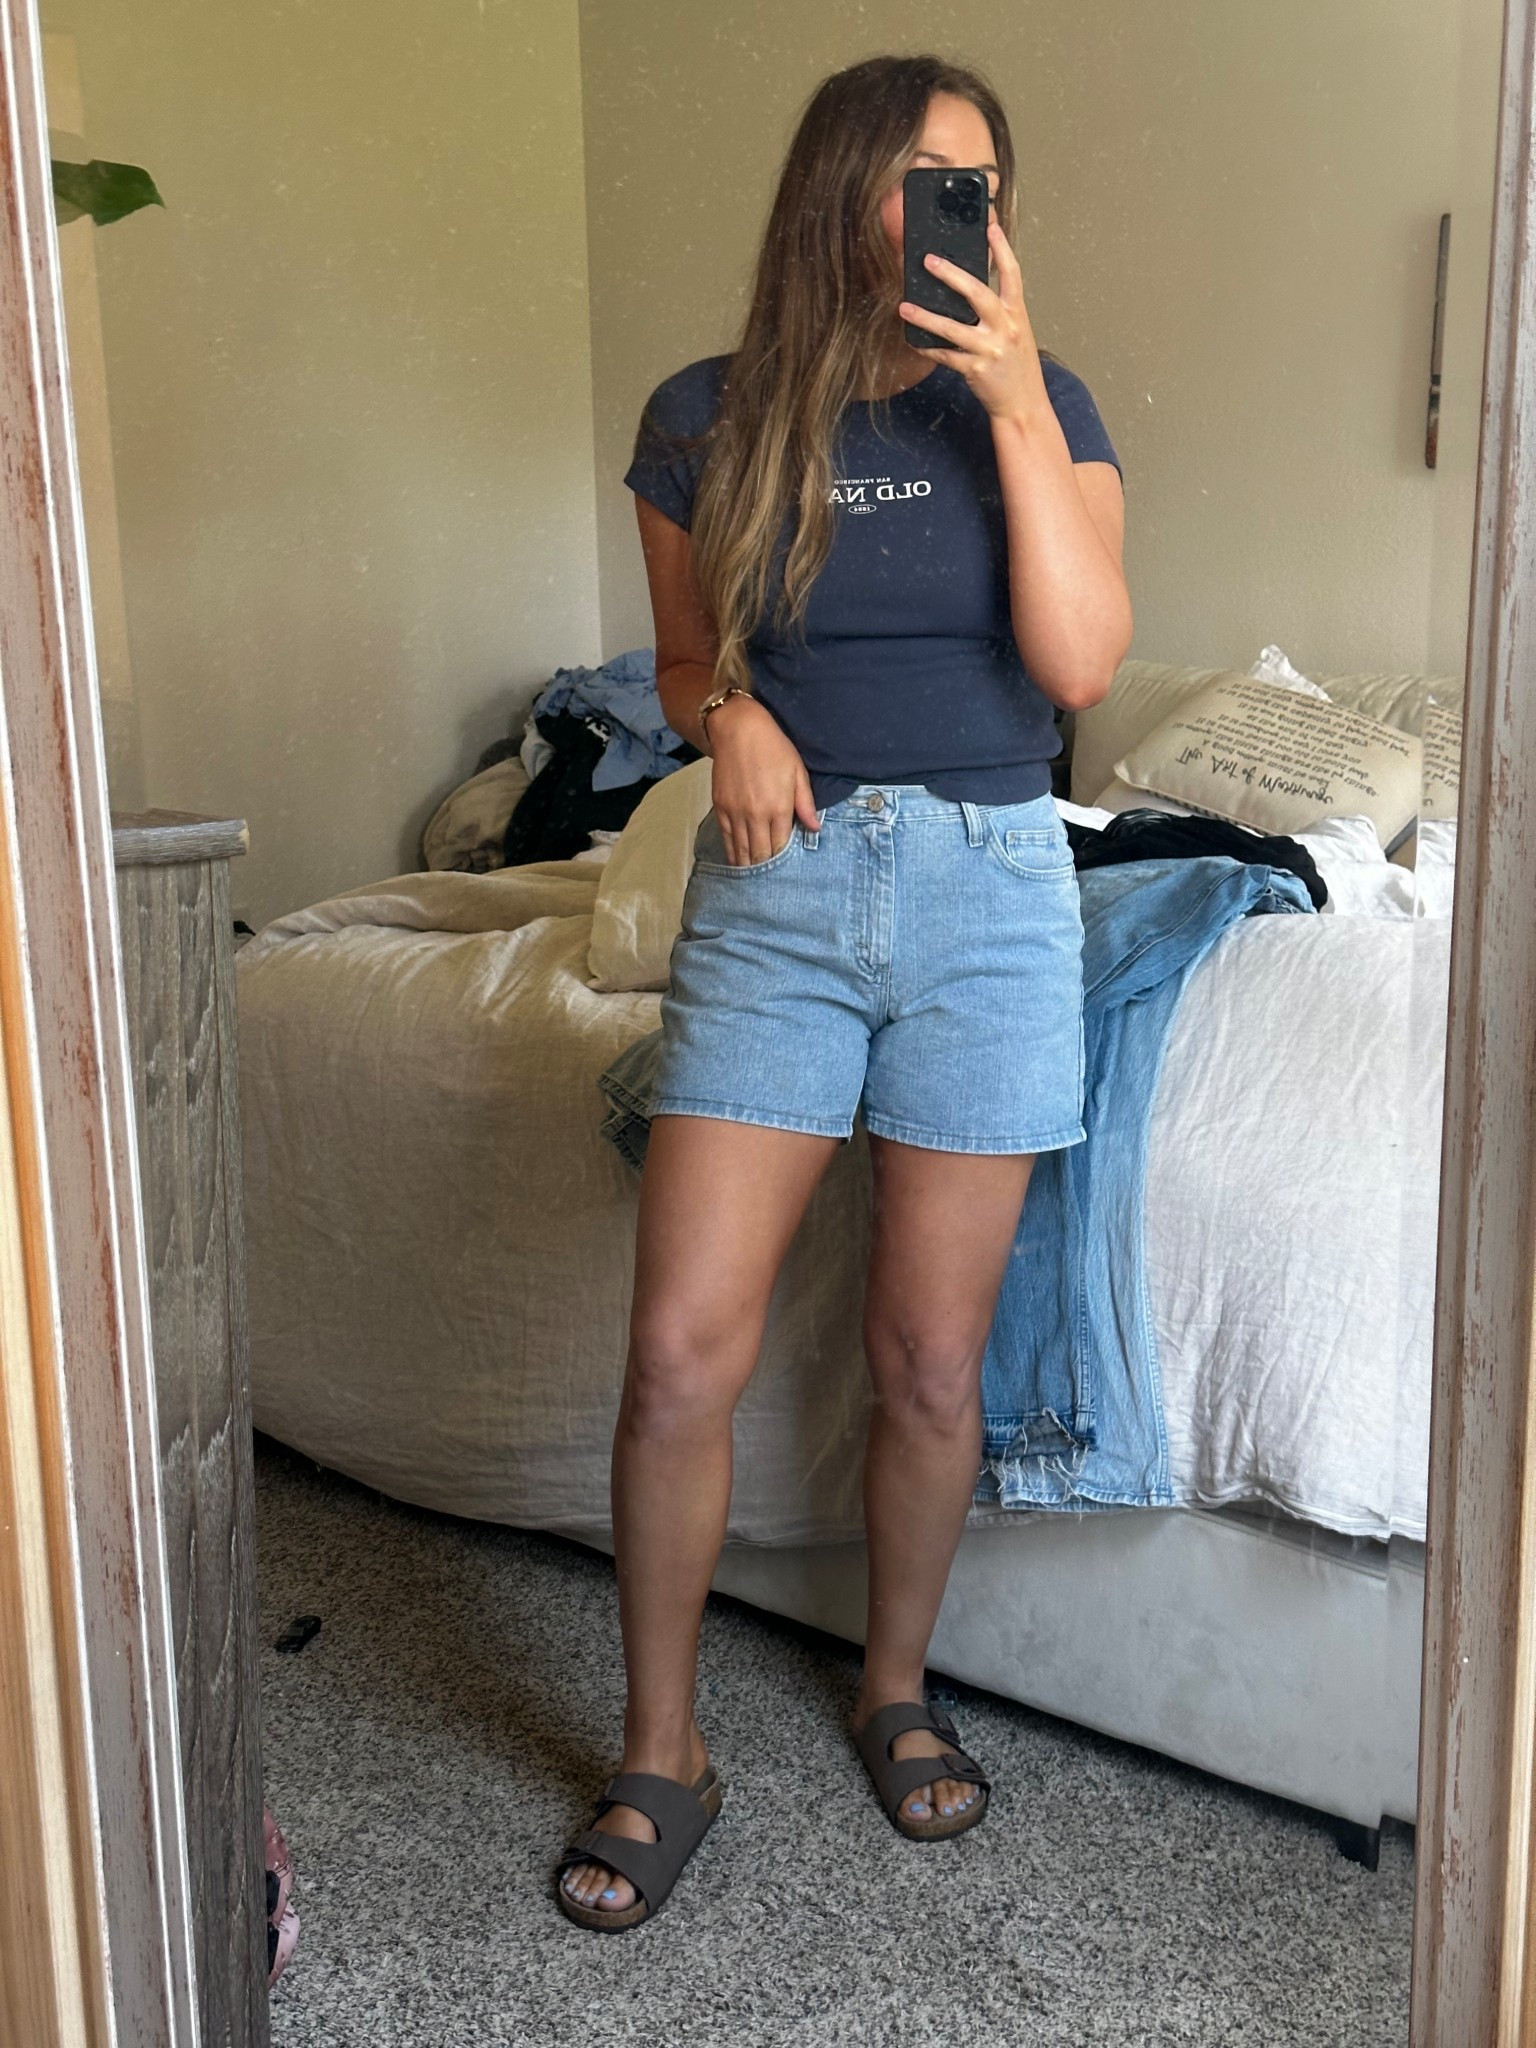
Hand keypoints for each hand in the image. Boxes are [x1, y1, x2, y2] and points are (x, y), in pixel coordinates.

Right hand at [704, 694, 819, 864]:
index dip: (784, 862)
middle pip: (760, 854)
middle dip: (767, 869)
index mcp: (778, 807)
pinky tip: (739, 862)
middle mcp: (755, 814)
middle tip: (772, 882)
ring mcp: (735, 813)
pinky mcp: (720, 808)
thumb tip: (815, 828)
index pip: (781, 846)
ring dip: (749, 866)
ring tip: (755, 879)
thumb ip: (805, 803)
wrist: (738, 730)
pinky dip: (733, 853)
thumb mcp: (797, 772)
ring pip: (741, 851)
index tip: (788, 872)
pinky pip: (726, 839)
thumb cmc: (773, 748)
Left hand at [898, 221, 1048, 423]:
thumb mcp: (1016, 332)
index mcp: (1017, 314)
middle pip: (978, 293)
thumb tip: (969, 291)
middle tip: (929, 260)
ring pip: (953, 328)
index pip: (1012, 274)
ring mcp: (991, 349)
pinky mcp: (976, 370)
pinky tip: (913, 340)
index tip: (990, 226)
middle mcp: (1006, 328)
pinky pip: (945, 356)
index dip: (1001, 249)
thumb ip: (999, 312)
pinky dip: (928, 348)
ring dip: (926, 316)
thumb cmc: (1017, 368)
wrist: (1024, 406)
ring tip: (905, 306)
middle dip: (952, 275)